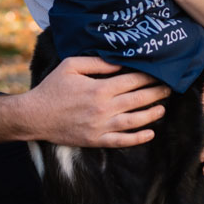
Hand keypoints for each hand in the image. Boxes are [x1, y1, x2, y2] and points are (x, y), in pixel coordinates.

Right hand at [18, 56, 169, 147]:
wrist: (34, 116)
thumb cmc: (52, 88)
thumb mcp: (71, 66)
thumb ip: (97, 62)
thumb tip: (120, 62)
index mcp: (100, 89)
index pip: (133, 81)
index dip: (149, 77)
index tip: (160, 73)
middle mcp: (104, 108)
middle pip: (138, 100)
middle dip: (156, 93)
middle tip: (169, 89)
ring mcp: (101, 127)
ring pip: (134, 121)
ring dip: (151, 115)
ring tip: (162, 108)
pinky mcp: (96, 140)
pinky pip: (122, 141)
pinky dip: (138, 139)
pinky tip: (149, 134)